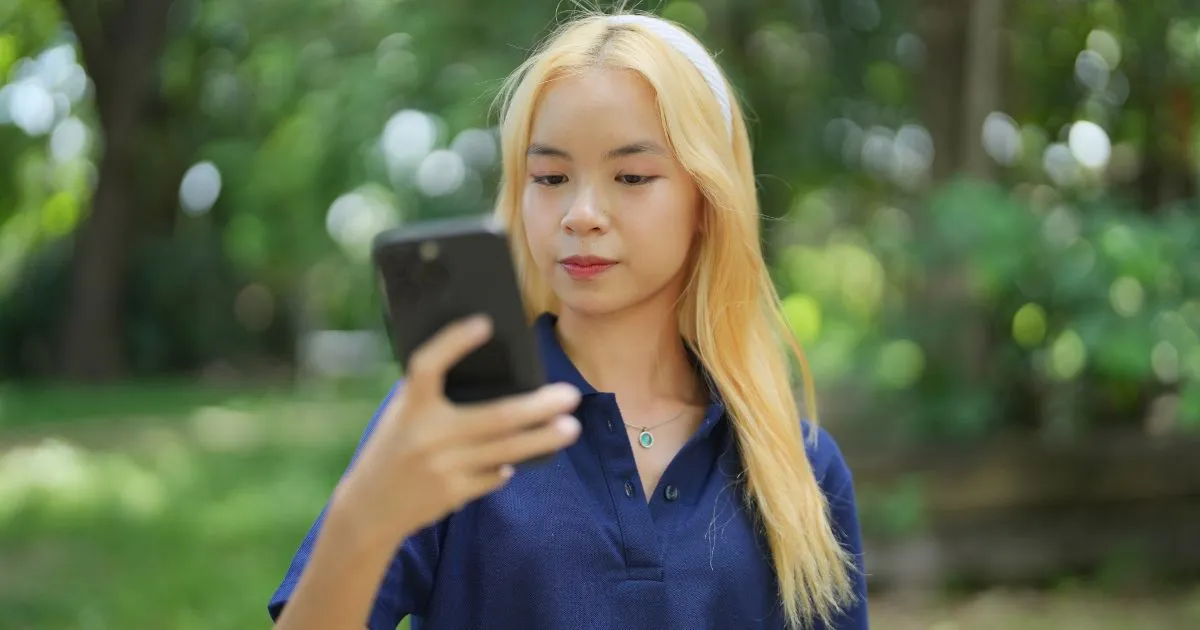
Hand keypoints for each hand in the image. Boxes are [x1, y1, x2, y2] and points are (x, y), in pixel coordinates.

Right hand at [330, 314, 581, 545]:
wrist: (368, 508)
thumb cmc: (394, 447)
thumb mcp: (402, 416)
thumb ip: (434, 397)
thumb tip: (494, 373)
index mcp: (409, 407)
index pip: (429, 366)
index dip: (453, 341)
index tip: (484, 322)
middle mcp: (426, 435)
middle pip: (495, 417)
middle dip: (538, 406)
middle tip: (570, 395)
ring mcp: (441, 467)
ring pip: (506, 450)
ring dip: (543, 438)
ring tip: (570, 427)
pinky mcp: (452, 494)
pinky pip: (494, 476)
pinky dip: (509, 465)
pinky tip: (524, 457)